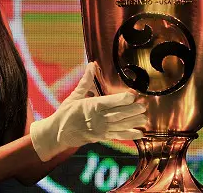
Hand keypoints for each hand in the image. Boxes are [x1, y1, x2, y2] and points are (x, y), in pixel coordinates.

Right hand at [30, 65, 146, 161]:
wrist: (57, 134)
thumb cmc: (66, 113)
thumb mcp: (74, 96)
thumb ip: (86, 81)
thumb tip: (92, 65)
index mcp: (91, 107)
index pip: (109, 102)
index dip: (122, 99)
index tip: (133, 94)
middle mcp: (97, 119)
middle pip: (118, 114)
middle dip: (132, 111)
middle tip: (143, 106)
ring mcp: (100, 129)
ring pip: (120, 126)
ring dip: (133, 122)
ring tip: (144, 119)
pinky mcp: (102, 137)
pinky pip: (118, 136)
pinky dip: (129, 135)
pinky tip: (139, 134)